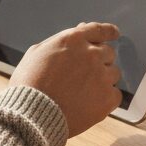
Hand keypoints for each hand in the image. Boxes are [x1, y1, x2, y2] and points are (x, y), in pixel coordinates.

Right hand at [9, 22, 122, 137]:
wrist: (32, 115)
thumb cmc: (29, 84)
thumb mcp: (37, 52)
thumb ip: (61, 41)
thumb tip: (79, 30)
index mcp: (73, 40)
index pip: (99, 30)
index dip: (109, 32)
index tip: (114, 33)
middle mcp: (91, 54)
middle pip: (108, 53)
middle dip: (100, 61)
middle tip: (86, 75)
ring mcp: (101, 76)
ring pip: (113, 73)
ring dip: (103, 79)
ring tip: (84, 93)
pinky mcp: (107, 98)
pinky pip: (116, 94)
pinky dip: (106, 99)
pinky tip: (91, 104)